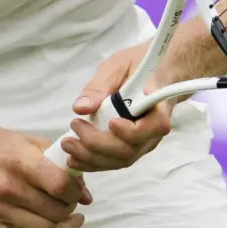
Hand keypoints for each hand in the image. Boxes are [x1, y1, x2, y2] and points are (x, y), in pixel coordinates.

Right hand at [0, 125, 92, 227]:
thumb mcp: (27, 142)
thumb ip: (58, 163)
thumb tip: (85, 194)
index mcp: (21, 162)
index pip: (60, 185)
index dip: (75, 192)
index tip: (76, 192)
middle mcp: (9, 188)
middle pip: (55, 211)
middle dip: (71, 211)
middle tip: (72, 206)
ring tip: (70, 223)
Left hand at [55, 40, 177, 172]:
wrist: (155, 72)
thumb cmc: (139, 64)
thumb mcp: (118, 65)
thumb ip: (101, 86)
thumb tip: (82, 107)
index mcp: (158, 106)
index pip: (152, 128)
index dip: (129, 132)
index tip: (110, 122)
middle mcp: (154, 131)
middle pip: (130, 150)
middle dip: (97, 146)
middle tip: (73, 130)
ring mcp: (144, 142)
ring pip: (121, 160)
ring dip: (91, 158)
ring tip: (68, 146)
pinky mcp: (133, 147)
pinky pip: (115, 161)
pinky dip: (94, 162)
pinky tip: (74, 157)